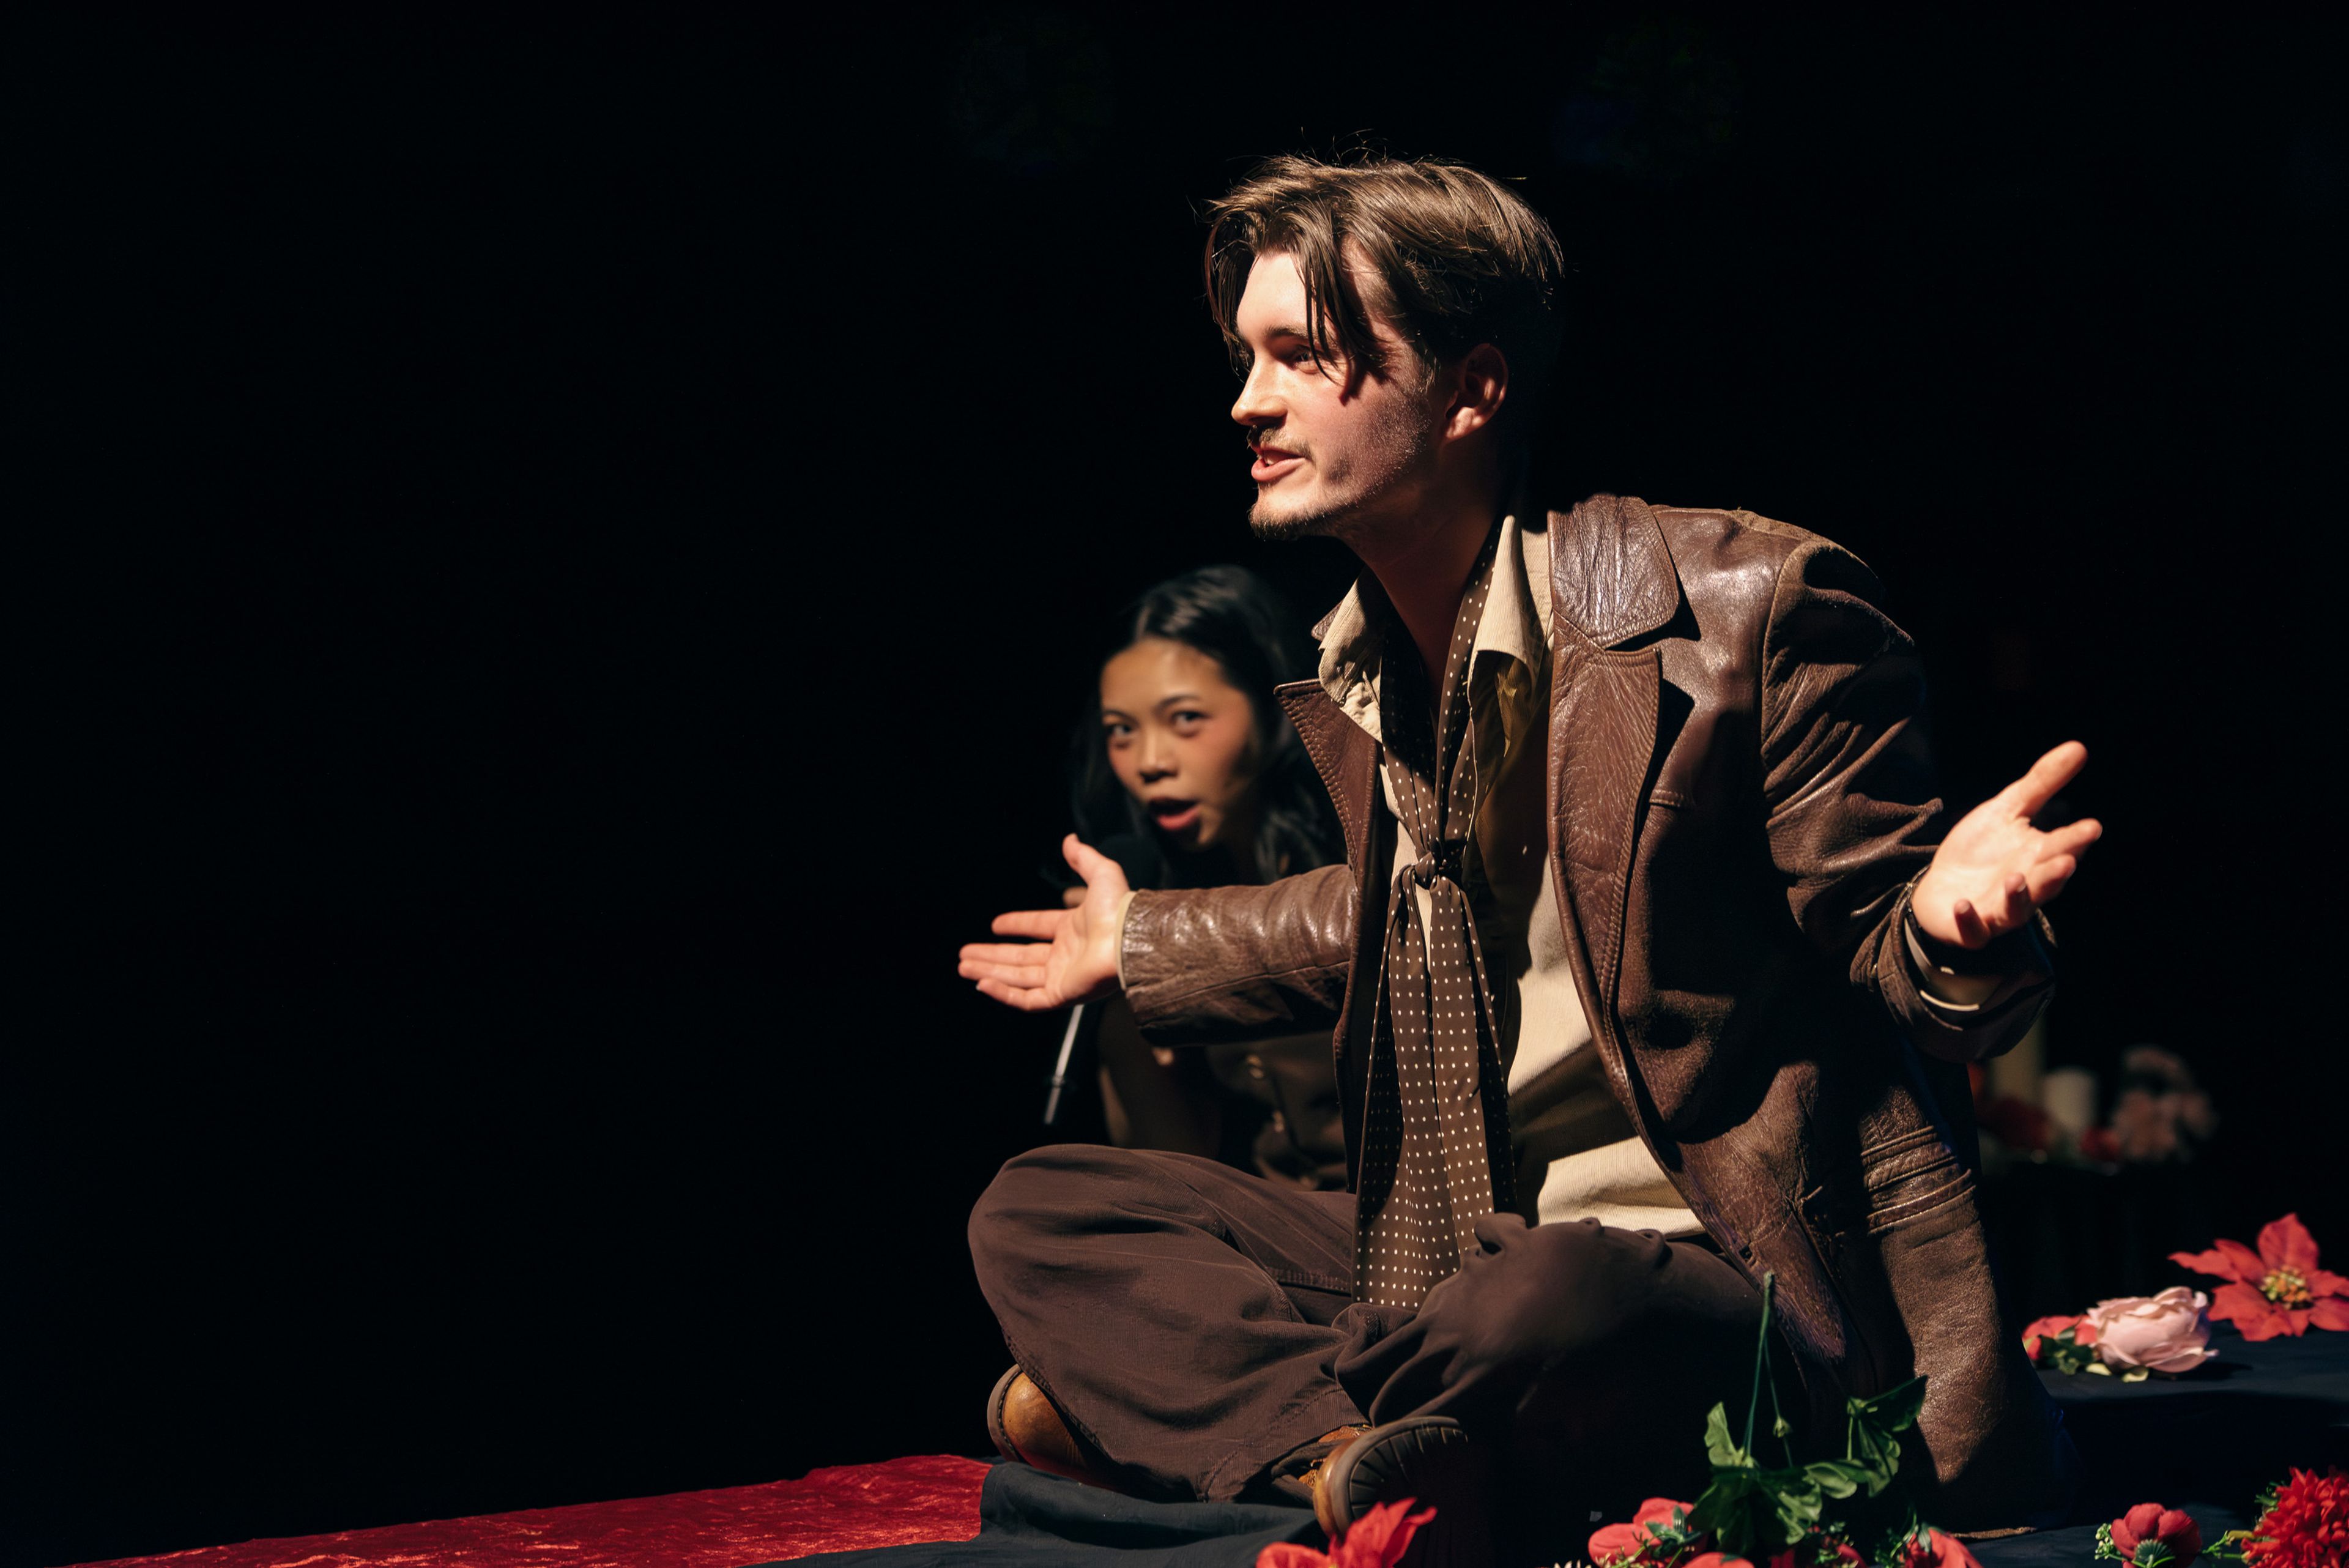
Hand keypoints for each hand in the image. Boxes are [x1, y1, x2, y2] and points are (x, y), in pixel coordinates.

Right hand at [957, 835, 1130, 1010]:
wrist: (1128, 939)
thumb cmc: (1119, 909)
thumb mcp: (1101, 874)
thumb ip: (1083, 858)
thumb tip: (1070, 839)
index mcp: (1074, 930)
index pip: (1039, 928)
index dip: (1017, 925)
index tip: (995, 924)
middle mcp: (1067, 955)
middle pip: (1021, 958)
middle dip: (992, 955)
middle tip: (965, 954)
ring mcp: (1063, 977)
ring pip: (1018, 978)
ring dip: (990, 971)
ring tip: (963, 966)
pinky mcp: (1061, 995)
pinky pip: (1027, 999)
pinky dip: (1003, 992)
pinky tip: (982, 983)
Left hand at [1912, 741, 2102, 947]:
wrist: (1941, 886)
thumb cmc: (1981, 849)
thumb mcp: (2008, 810)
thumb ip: (2042, 783)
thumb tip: (2079, 747)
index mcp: (2038, 857)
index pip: (2062, 848)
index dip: (2075, 840)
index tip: (2091, 827)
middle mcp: (2025, 887)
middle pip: (2045, 881)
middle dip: (2055, 872)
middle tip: (2067, 859)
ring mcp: (1998, 910)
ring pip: (2016, 909)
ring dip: (2018, 896)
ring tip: (2016, 879)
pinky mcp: (1970, 928)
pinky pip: (1973, 930)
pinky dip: (1970, 919)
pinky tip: (1964, 904)